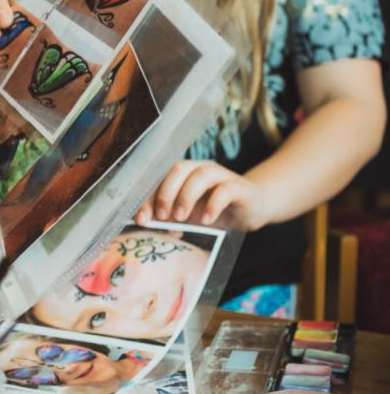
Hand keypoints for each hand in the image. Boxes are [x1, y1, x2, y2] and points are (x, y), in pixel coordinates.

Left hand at [135, 160, 272, 230]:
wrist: (253, 209)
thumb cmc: (215, 210)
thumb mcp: (189, 216)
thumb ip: (169, 218)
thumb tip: (147, 224)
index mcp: (184, 173)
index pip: (161, 178)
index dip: (148, 197)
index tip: (141, 218)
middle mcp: (201, 169)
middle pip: (178, 169)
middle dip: (165, 193)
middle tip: (160, 216)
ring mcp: (221, 175)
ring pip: (200, 175)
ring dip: (186, 196)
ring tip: (180, 219)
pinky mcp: (239, 187)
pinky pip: (225, 190)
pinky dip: (213, 205)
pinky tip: (206, 221)